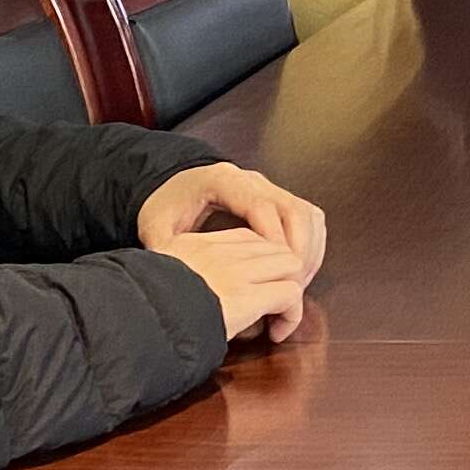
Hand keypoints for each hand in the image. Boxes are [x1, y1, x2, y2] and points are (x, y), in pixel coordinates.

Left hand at [139, 163, 324, 340]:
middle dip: (299, 252)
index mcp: (224, 181)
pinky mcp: (281, 200)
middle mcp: (254, 181)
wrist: (174, 187)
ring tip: (299, 285)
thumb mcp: (156, 226)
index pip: (261, 207)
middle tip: (293, 288)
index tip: (277, 274)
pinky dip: (312, 246)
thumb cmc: (168, 206)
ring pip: (308, 215)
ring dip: (310, 251)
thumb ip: (165, 249)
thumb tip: (179, 278)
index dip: (273, 241)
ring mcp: (271, 188)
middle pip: (294, 210)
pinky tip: (302, 272)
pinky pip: (309, 219)